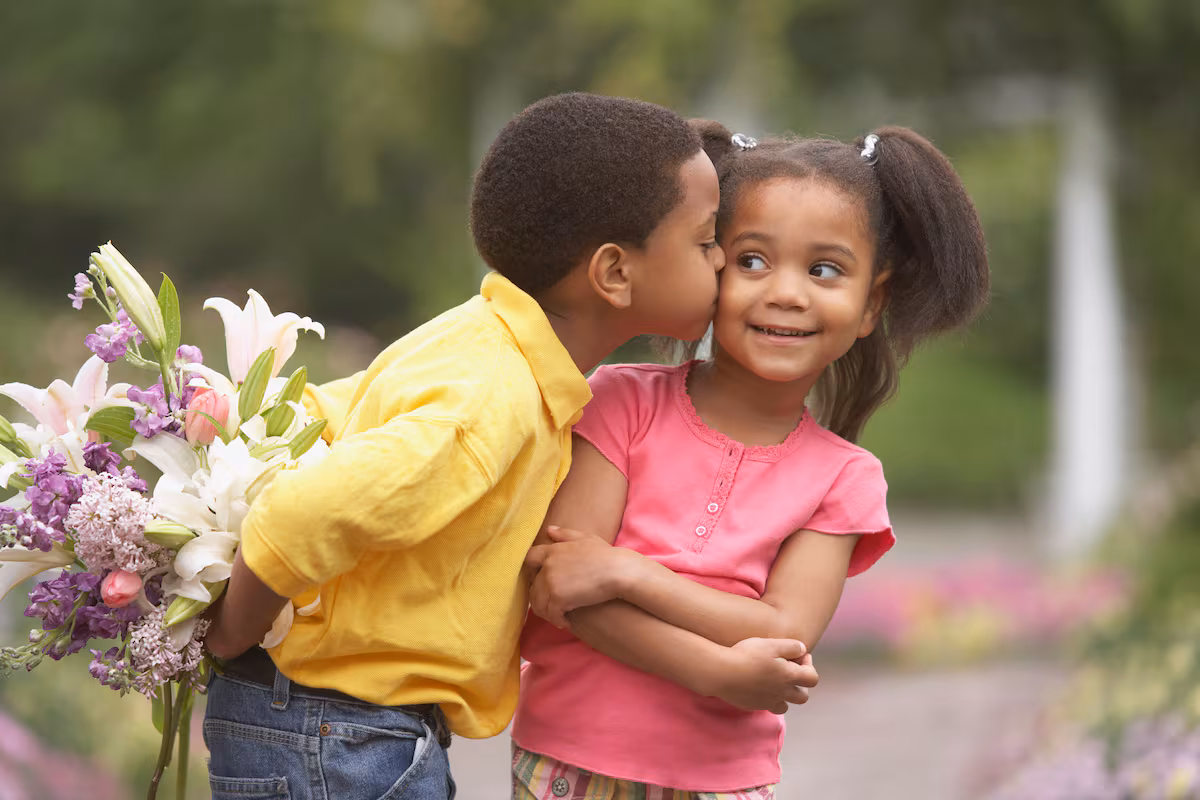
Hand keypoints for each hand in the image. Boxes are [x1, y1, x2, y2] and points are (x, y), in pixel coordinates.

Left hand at [525, 526, 639, 627]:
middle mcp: (547, 566)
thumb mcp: (586, 539)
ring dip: (547, 612)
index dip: (533, 572)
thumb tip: (549, 530)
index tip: (543, 582)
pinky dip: (557, 620)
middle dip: (541, 598)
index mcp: (552, 551)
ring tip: (558, 617)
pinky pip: (550, 614)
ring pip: (538, 603)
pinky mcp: (558, 598)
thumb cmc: (607, 556)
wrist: (618, 572)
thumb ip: (565, 534)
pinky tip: (566, 622)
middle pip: (532, 587)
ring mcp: (551, 582)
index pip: (529, 560)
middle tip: (554, 606)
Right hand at [710, 638, 817, 713]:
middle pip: (802, 697)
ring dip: (784, 695)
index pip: (813, 678)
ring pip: (784, 706)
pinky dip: (767, 697)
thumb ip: (791, 646)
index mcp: (788, 677)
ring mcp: (767, 702)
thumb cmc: (746, 655)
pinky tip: (756, 684)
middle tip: (788, 670)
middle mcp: (781, 693)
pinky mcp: (752, 705)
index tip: (798, 655)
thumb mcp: (771, 644)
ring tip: (773, 681)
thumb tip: (802, 650)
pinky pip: (766, 706)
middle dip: (800, 684)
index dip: (809, 665)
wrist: (721, 673)